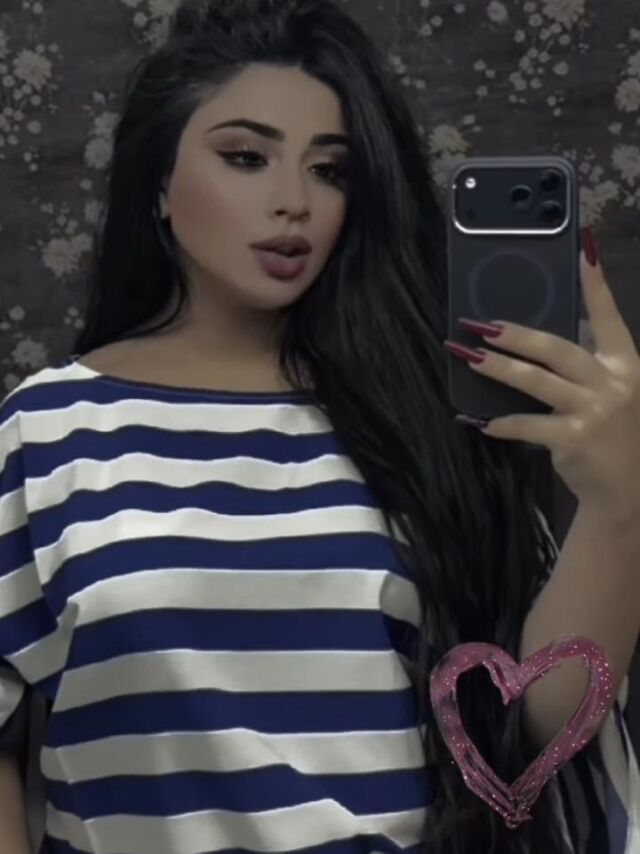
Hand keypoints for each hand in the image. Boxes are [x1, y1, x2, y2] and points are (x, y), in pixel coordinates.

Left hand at [448, 240, 639, 525]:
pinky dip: (502, 424)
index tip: (583, 247)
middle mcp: (612, 382)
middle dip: (515, 334)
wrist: (627, 490)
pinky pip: (527, 425)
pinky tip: (481, 423)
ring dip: (498, 369)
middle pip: (556, 348)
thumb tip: (533, 343)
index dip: (595, 283)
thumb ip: (583, 369)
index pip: (608, 316)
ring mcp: (594, 410)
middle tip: (480, 325)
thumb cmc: (615, 436)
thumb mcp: (612, 394)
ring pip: (536, 381)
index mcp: (624, 364)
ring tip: (467, 357)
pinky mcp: (574, 438)